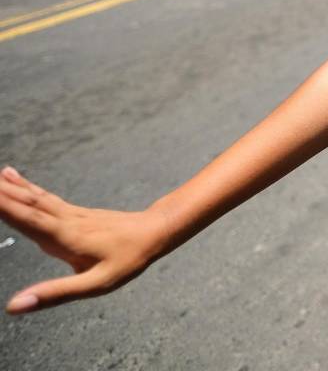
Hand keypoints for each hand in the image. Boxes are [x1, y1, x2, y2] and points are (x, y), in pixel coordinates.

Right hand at [0, 166, 167, 314]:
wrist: (155, 232)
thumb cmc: (128, 260)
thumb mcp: (94, 285)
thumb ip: (55, 294)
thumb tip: (14, 306)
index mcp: (63, 237)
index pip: (25, 219)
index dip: (1, 207)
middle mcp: (62, 220)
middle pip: (24, 203)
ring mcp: (68, 213)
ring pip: (31, 197)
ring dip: (6, 186)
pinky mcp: (72, 211)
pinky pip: (41, 196)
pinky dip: (23, 186)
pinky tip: (13, 177)